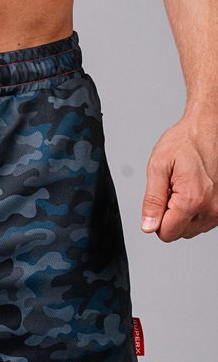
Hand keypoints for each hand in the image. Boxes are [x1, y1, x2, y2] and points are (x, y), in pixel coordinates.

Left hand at [141, 115, 217, 240]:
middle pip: (179, 233)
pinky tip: (194, 190)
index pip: (166, 234)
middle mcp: (212, 208)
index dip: (156, 220)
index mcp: (193, 200)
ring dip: (183, 213)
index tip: (161, 199)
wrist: (210, 127)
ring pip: (191, 229)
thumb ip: (152, 201)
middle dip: (170, 216)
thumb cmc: (185, 141)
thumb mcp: (158, 167)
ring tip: (184, 188)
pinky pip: (203, 221)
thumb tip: (149, 226)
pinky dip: (195, 210)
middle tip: (172, 190)